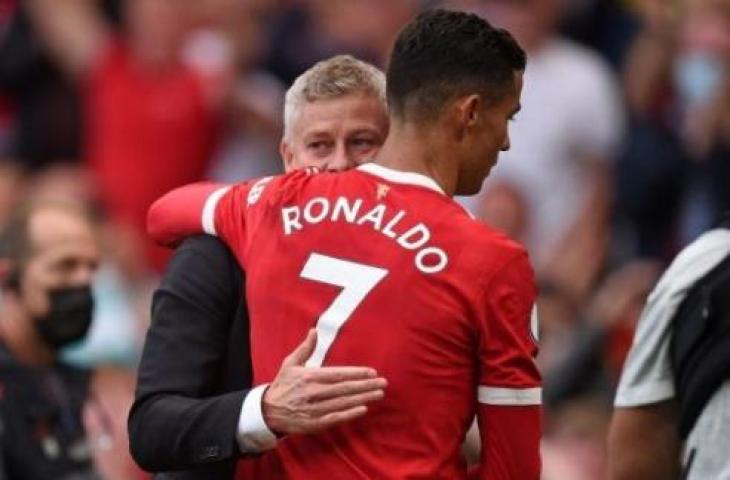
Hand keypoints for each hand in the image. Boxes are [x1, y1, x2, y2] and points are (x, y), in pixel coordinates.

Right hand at [262, 329, 386, 434]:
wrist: (268, 411)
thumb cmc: (283, 384)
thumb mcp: (290, 363)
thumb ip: (305, 348)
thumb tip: (314, 330)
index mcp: (309, 377)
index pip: (337, 374)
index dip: (356, 373)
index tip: (372, 372)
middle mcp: (313, 393)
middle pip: (344, 389)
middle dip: (365, 386)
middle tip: (383, 383)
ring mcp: (314, 409)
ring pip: (343, 403)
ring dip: (362, 398)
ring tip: (378, 394)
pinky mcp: (314, 423)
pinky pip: (335, 418)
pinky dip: (349, 414)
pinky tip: (363, 409)